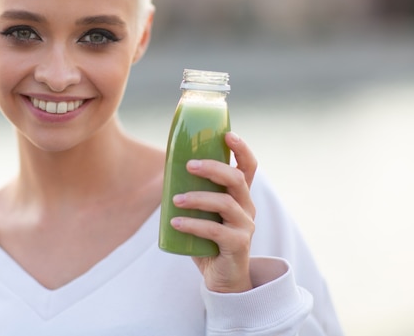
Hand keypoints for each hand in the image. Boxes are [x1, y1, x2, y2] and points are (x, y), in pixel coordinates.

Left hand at [170, 131, 256, 292]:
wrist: (222, 280)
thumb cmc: (208, 242)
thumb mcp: (203, 214)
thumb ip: (192, 194)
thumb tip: (164, 172)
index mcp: (240, 197)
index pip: (249, 167)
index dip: (242, 149)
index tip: (228, 135)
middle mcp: (247, 208)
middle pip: (237, 179)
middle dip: (213, 168)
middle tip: (189, 165)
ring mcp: (244, 227)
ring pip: (225, 203)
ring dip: (198, 198)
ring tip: (175, 200)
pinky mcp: (237, 245)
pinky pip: (214, 231)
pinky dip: (192, 225)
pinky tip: (175, 223)